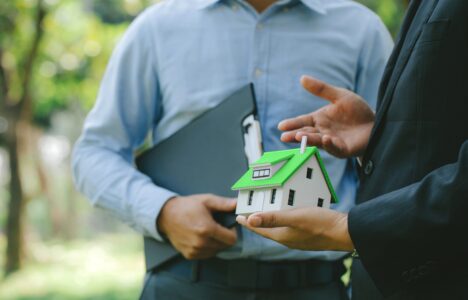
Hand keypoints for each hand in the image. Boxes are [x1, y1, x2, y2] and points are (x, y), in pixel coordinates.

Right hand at [158, 194, 236, 259]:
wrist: (166, 215)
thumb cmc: (187, 207)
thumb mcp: (207, 201)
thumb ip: (224, 204)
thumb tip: (238, 204)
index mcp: (206, 229)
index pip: (231, 239)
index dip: (233, 231)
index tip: (228, 226)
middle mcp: (200, 243)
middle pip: (225, 246)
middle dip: (225, 237)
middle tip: (218, 227)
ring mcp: (194, 250)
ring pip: (216, 251)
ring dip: (216, 243)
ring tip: (208, 231)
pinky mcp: (190, 255)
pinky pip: (206, 254)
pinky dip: (208, 247)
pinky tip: (202, 237)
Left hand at [236, 207, 353, 251]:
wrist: (346, 232)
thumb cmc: (320, 224)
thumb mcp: (294, 217)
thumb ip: (272, 218)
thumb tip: (250, 220)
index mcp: (282, 236)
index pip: (260, 229)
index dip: (248, 222)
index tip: (238, 216)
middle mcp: (289, 239)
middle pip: (269, 228)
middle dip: (259, 219)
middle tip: (251, 210)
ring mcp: (299, 237)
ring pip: (281, 226)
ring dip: (273, 217)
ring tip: (269, 207)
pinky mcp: (309, 233)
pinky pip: (293, 224)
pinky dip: (287, 216)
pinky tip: (292, 209)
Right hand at [279, 75, 374, 157]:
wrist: (376, 123)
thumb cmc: (357, 111)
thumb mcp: (339, 96)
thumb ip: (321, 89)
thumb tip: (302, 78)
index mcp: (319, 120)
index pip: (302, 121)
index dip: (292, 124)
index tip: (281, 126)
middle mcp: (322, 132)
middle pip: (306, 133)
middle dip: (295, 135)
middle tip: (284, 136)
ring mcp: (332, 142)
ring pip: (318, 141)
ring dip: (309, 139)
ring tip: (299, 136)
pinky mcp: (343, 149)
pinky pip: (335, 148)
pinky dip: (330, 144)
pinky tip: (326, 139)